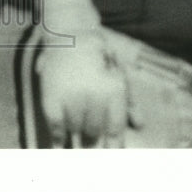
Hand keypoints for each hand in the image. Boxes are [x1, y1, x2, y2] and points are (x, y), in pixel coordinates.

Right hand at [37, 26, 127, 146]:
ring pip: (76, 130)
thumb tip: (139, 124)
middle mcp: (94, 95)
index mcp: (114, 89)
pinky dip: (59, 139)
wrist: (71, 33)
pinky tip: (61, 146)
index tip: (114, 158)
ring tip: (80, 142)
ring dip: (79, 137)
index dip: (115, 146)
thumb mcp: (120, 73)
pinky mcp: (51, 99)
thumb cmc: (100, 55)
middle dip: (95, 140)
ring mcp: (71, 98)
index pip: (116, 127)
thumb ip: (129, 99)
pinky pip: (56, 127)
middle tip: (93, 147)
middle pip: (95, 131)